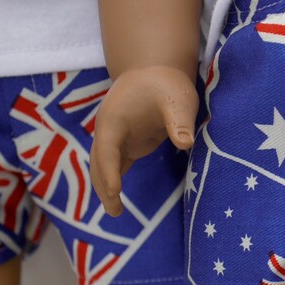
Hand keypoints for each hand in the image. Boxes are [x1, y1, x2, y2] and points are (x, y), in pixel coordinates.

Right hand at [90, 66, 198, 215]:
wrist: (154, 71)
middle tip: (114, 212)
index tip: (115, 191)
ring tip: (115, 213)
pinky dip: (113, 180)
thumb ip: (179, 121)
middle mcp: (109, 131)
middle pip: (99, 162)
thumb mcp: (177, 99)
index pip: (108, 149)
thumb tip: (185, 143)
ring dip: (106, 187)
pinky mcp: (126, 143)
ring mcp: (115, 138)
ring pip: (103, 166)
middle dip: (104, 187)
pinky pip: (114, 165)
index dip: (110, 171)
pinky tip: (116, 200)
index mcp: (115, 119)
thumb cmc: (165, 84)